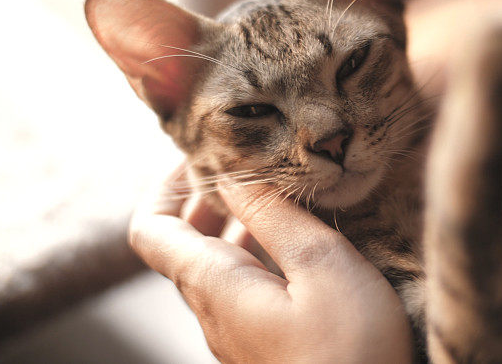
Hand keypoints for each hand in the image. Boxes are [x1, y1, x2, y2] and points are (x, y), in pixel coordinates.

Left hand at [129, 168, 413, 362]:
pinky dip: (257, 255)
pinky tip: (298, 249)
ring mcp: (236, 334)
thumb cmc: (351, 348)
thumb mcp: (319, 263)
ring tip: (281, 201)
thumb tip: (234, 174)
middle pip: (180, 245)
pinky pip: (241, 290)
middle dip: (205, 199)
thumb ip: (273, 214)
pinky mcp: (263, 346)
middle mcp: (213, 313)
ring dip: (235, 226)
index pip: (151, 228)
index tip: (207, 156)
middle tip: (248, 169)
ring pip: (214, 267)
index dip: (167, 185)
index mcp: (215, 285)